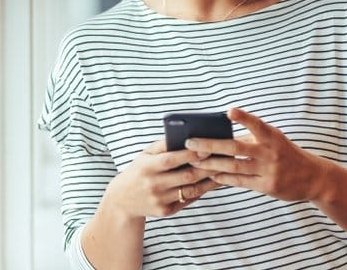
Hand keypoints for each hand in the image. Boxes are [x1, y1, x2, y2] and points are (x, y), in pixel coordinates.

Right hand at [101, 139, 220, 217]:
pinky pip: (188, 200)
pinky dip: (202, 191)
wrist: (122, 200)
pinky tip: (212, 183)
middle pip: (186, 176)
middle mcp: (153, 184)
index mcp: (147, 167)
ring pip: (192, 190)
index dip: (190, 154)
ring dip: (210, 181)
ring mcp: (160, 200)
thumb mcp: (144, 155)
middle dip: (207, 167)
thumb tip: (186, 135)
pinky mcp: (166, 211)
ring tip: (223, 171)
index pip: (171, 159)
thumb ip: (163, 145)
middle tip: (224, 159)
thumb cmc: (138, 171)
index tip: (207, 148)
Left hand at [188, 107, 331, 201]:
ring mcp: (268, 170)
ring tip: (193, 160)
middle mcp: (270, 152)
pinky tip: (210, 174)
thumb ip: (252, 137)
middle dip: (210, 145)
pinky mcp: (267, 186)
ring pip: (234, 166)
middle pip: (236, 147)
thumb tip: (220, 134)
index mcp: (272, 136)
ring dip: (211, 163)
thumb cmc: (285, 154)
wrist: (313, 177)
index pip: (256, 124)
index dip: (243, 117)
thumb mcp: (274, 140)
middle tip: (190, 142)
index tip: (229, 111)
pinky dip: (223, 178)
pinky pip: (240, 182)